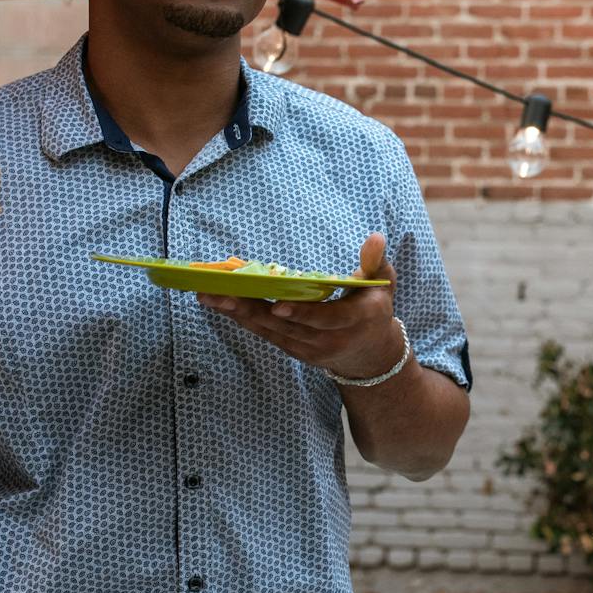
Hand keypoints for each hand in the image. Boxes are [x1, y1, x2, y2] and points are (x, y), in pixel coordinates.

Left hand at [198, 233, 404, 377]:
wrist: (370, 355)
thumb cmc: (375, 309)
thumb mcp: (383, 284)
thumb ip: (376, 262)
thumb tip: (375, 237)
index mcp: (354, 321)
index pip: (325, 319)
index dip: (302, 313)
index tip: (278, 305)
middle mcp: (328, 340)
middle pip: (285, 326)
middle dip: (251, 309)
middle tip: (221, 293)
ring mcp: (308, 349)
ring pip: (269, 331)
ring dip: (238, 313)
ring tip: (209, 295)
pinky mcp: (293, 350)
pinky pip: (265, 334)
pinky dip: (242, 319)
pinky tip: (220, 304)